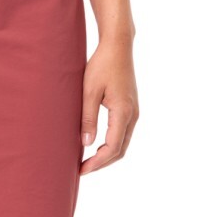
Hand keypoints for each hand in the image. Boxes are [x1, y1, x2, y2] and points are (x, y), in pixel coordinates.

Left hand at [79, 37, 137, 173]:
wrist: (118, 46)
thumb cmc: (102, 65)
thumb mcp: (89, 91)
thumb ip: (88, 117)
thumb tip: (86, 144)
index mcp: (123, 112)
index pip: (112, 148)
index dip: (97, 162)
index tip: (82, 170)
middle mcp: (133, 115)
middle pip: (120, 150)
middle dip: (102, 163)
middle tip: (82, 169)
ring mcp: (134, 112)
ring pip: (123, 143)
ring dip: (107, 155)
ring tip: (88, 160)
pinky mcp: (131, 108)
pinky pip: (123, 133)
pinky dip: (111, 144)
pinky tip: (97, 145)